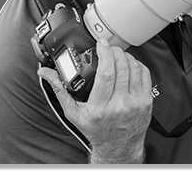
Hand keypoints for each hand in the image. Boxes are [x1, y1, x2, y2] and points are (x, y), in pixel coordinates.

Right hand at [38, 39, 152, 162]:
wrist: (118, 147)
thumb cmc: (96, 129)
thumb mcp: (73, 113)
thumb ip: (60, 90)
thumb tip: (45, 73)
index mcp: (100, 107)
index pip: (106, 73)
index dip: (105, 53)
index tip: (101, 44)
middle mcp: (120, 105)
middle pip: (121, 66)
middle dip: (115, 51)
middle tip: (108, 48)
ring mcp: (135, 103)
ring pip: (134, 68)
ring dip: (125, 56)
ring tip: (117, 56)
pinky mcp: (146, 101)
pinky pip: (145, 74)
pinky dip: (137, 64)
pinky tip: (129, 64)